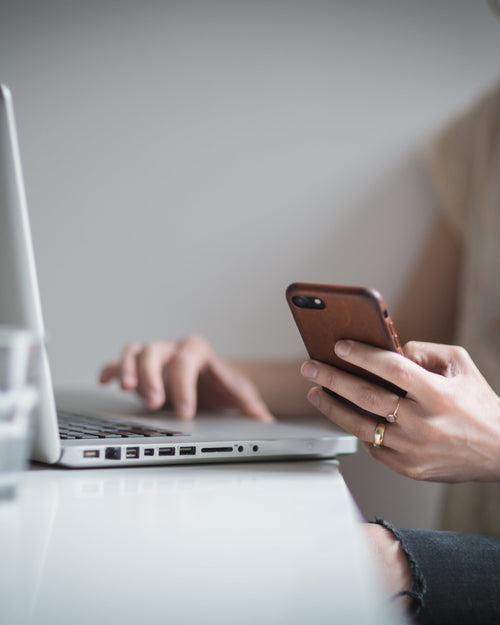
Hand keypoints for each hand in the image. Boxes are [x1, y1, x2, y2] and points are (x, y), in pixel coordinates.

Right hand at [99, 334, 273, 421]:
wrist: (209, 381)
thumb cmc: (221, 387)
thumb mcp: (238, 395)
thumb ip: (250, 407)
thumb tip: (266, 422)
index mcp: (198, 351)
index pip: (187, 362)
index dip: (184, 387)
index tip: (185, 412)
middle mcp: (172, 349)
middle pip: (155, 352)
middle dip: (152, 377)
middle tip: (155, 404)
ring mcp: (153, 356)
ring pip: (135, 351)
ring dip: (128, 369)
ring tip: (126, 389)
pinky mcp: (137, 367)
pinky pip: (118, 361)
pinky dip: (110, 369)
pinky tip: (106, 383)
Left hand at [300, 340, 499, 481]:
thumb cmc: (479, 405)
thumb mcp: (461, 366)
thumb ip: (425, 351)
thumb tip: (390, 349)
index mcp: (438, 393)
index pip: (391, 368)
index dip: (362, 355)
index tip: (338, 346)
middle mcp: (424, 422)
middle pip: (366, 397)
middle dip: (332, 379)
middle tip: (310, 368)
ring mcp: (414, 449)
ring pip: (361, 426)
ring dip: (332, 408)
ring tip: (316, 393)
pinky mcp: (410, 469)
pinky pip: (373, 447)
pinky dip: (358, 430)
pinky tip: (347, 417)